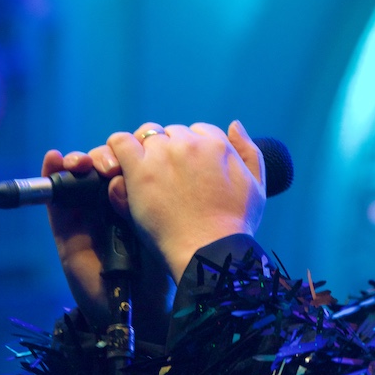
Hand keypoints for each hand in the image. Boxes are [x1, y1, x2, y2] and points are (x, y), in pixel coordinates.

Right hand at [43, 145, 171, 340]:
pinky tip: (56, 159)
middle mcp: (115, 202)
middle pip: (105, 165)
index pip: (134, 163)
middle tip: (113, 163)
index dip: (134, 150)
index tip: (141, 148)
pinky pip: (55, 199)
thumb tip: (161, 157)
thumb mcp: (168, 222)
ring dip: (79, 160)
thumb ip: (164, 194)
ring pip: (80, 177)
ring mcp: (89, 214)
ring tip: (84, 162)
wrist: (143, 305)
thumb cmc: (164, 265)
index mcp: (144, 198)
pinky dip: (51, 175)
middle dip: (106, 155)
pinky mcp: (66, 229)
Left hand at [107, 120, 265, 283]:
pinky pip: (120, 142)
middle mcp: (190, 143)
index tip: (189, 173)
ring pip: (146, 137)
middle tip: (168, 180)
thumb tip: (234, 124)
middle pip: (172, 133)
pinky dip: (118, 150)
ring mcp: (163, 154)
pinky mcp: (139, 170)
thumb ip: (248, 151)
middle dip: (170, 151)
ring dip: (145, 153)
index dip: (193, 151)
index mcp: (218, 144)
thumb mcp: (256, 186)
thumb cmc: (235, 225)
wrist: (209, 250)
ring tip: (147, 177)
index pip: (198, 131)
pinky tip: (122, 167)